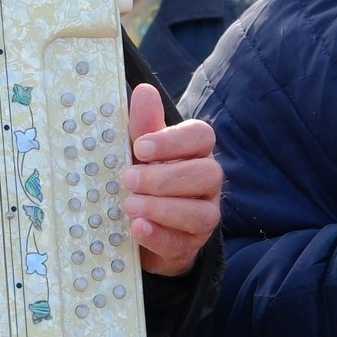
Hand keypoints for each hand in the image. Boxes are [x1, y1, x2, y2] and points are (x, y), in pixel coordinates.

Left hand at [123, 83, 221, 278]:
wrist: (139, 230)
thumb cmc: (142, 181)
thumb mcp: (138, 154)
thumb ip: (143, 126)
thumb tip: (145, 91)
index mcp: (195, 153)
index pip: (202, 137)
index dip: (173, 141)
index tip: (140, 147)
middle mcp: (207, 183)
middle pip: (206, 174)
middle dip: (164, 177)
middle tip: (128, 179)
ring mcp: (204, 216)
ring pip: (201, 212)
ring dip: (163, 208)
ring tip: (130, 206)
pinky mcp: (192, 246)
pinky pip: (183, 242)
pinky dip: (159, 235)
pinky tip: (138, 229)